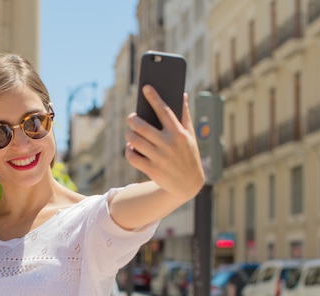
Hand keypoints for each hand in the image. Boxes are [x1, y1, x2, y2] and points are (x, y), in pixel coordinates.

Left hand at [125, 85, 203, 202]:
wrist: (189, 184)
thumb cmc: (188, 155)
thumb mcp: (190, 136)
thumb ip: (185, 116)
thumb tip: (182, 94)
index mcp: (179, 133)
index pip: (164, 111)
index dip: (154, 97)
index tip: (145, 88)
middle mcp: (168, 144)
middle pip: (142, 126)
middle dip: (132, 119)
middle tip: (131, 118)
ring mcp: (159, 158)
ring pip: (134, 140)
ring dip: (129, 134)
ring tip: (131, 132)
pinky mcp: (151, 170)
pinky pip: (132, 156)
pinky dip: (128, 150)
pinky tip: (130, 147)